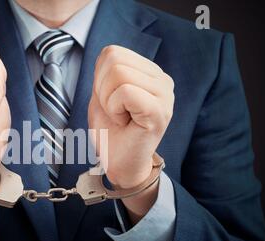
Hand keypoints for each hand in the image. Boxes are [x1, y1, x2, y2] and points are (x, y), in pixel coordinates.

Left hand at [88, 45, 173, 221]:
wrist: (119, 165)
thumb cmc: (111, 132)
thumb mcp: (102, 95)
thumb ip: (106, 72)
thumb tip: (109, 54)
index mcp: (149, 73)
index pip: (112, 52)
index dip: (99, 79)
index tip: (110, 103)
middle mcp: (162, 80)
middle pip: (114, 59)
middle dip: (102, 89)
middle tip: (115, 112)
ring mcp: (165, 95)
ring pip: (118, 73)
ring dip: (108, 101)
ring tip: (121, 117)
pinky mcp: (160, 111)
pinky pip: (125, 92)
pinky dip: (114, 109)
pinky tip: (125, 123)